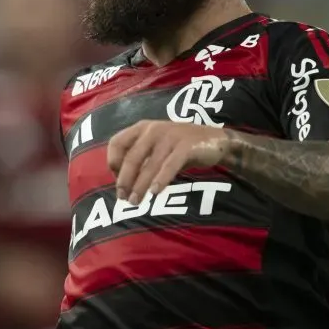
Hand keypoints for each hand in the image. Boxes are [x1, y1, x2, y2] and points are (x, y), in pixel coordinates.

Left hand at [107, 120, 229, 204]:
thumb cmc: (179, 146)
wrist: (216, 140)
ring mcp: (169, 137)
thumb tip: (122, 183)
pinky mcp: (186, 147)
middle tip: (123, 197)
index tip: (116, 179)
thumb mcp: (156, 146)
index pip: (116, 143)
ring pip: (149, 165)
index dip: (113, 162)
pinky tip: (155, 192)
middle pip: (131, 158)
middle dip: (125, 180)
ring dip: (140, 185)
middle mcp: (152, 130)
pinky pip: (169, 166)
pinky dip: (161, 180)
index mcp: (141, 128)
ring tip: (135, 201)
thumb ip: (140, 158)